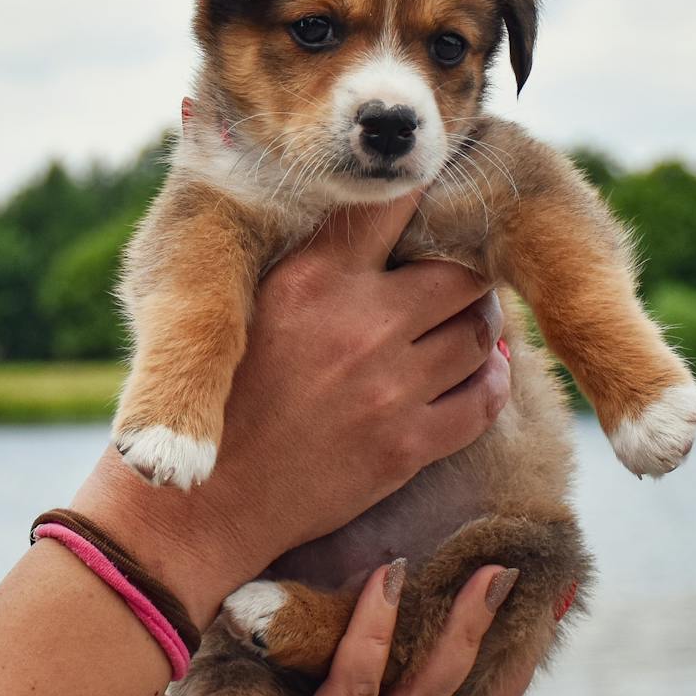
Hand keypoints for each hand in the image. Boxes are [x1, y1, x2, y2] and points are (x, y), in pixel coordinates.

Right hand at [75, 192, 510, 623]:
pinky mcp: (407, 447)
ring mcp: (391, 389)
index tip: (433, 200)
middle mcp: (361, 325)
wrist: (204, 502)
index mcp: (313, 278)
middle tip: (459, 277)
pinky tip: (480, 374)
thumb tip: (359, 211)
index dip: (422, 194)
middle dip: (467, 270)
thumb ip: (306, 260)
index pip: (394, 204)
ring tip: (466, 322)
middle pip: (461, 273)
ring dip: (481, 324)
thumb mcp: (247, 304)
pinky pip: (484, 401)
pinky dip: (492, 382)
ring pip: (479, 333)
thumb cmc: (220, 394)